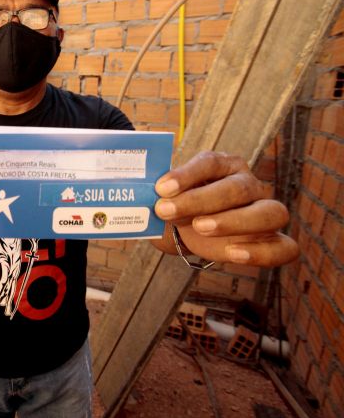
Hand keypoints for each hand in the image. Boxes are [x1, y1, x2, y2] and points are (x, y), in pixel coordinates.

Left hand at [153, 151, 297, 266]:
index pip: (210, 163)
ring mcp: (264, 211)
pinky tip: (233, 254)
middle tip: (166, 210)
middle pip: (237, 188)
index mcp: (223, 165)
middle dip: (200, 200)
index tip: (160, 187)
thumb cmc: (175, 206)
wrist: (184, 230)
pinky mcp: (274, 240)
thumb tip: (133, 193)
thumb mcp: (163, 197)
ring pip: (269, 212)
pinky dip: (262, 252)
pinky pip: (284, 247)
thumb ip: (155, 194)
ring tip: (199, 229)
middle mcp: (249, 184)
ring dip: (234, 221)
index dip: (186, 174)